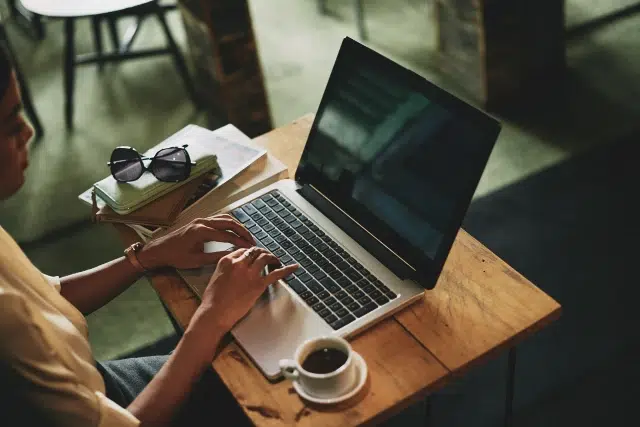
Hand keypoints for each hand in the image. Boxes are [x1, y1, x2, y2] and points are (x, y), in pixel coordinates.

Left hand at [138, 214, 254, 269]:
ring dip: (237, 226)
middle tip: (252, 241)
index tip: (250, 248)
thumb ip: (217, 257)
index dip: (240, 242)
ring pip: (225, 218)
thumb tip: (233, 256)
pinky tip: (234, 230)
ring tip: (246, 236)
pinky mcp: (200, 221)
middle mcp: (202, 222)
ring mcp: (201, 220)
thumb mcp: (197, 260)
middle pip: (229, 223)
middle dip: (243, 232)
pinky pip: (219, 219)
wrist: (160, 250)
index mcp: (202, 231)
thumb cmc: (176, 256)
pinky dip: (229, 223)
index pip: (227, 235)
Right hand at [195, 247, 298, 331]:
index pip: (243, 251)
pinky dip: (287, 269)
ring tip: (276, 261)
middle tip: (267, 256)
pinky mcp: (258, 284)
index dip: (251, 253)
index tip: (254, 256)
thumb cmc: (212, 300)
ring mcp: (250, 273)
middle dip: (263, 252)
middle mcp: (239, 264)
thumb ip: (226, 269)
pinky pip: (276, 274)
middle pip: (255, 251)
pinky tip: (294, 267)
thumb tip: (235, 268)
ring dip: (272, 258)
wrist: (214, 313)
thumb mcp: (216, 277)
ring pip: (265, 258)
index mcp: (226, 261)